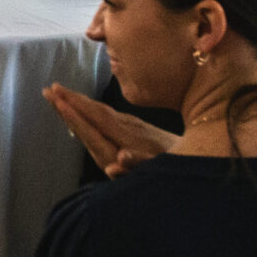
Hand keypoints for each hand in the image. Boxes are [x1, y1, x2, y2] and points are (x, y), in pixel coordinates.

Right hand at [44, 84, 173, 179]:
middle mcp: (127, 129)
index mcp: (127, 138)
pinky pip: (107, 115)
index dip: (75, 111)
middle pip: (94, 113)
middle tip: (48, 89)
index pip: (95, 122)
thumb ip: (139, 164)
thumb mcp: (161, 167)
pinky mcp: (136, 128)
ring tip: (59, 92)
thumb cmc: (181, 164)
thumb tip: (117, 162)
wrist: (208, 147)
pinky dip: (91, 109)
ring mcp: (132, 126)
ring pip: (100, 112)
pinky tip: (83, 107)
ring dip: (78, 102)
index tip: (55, 97)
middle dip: (70, 102)